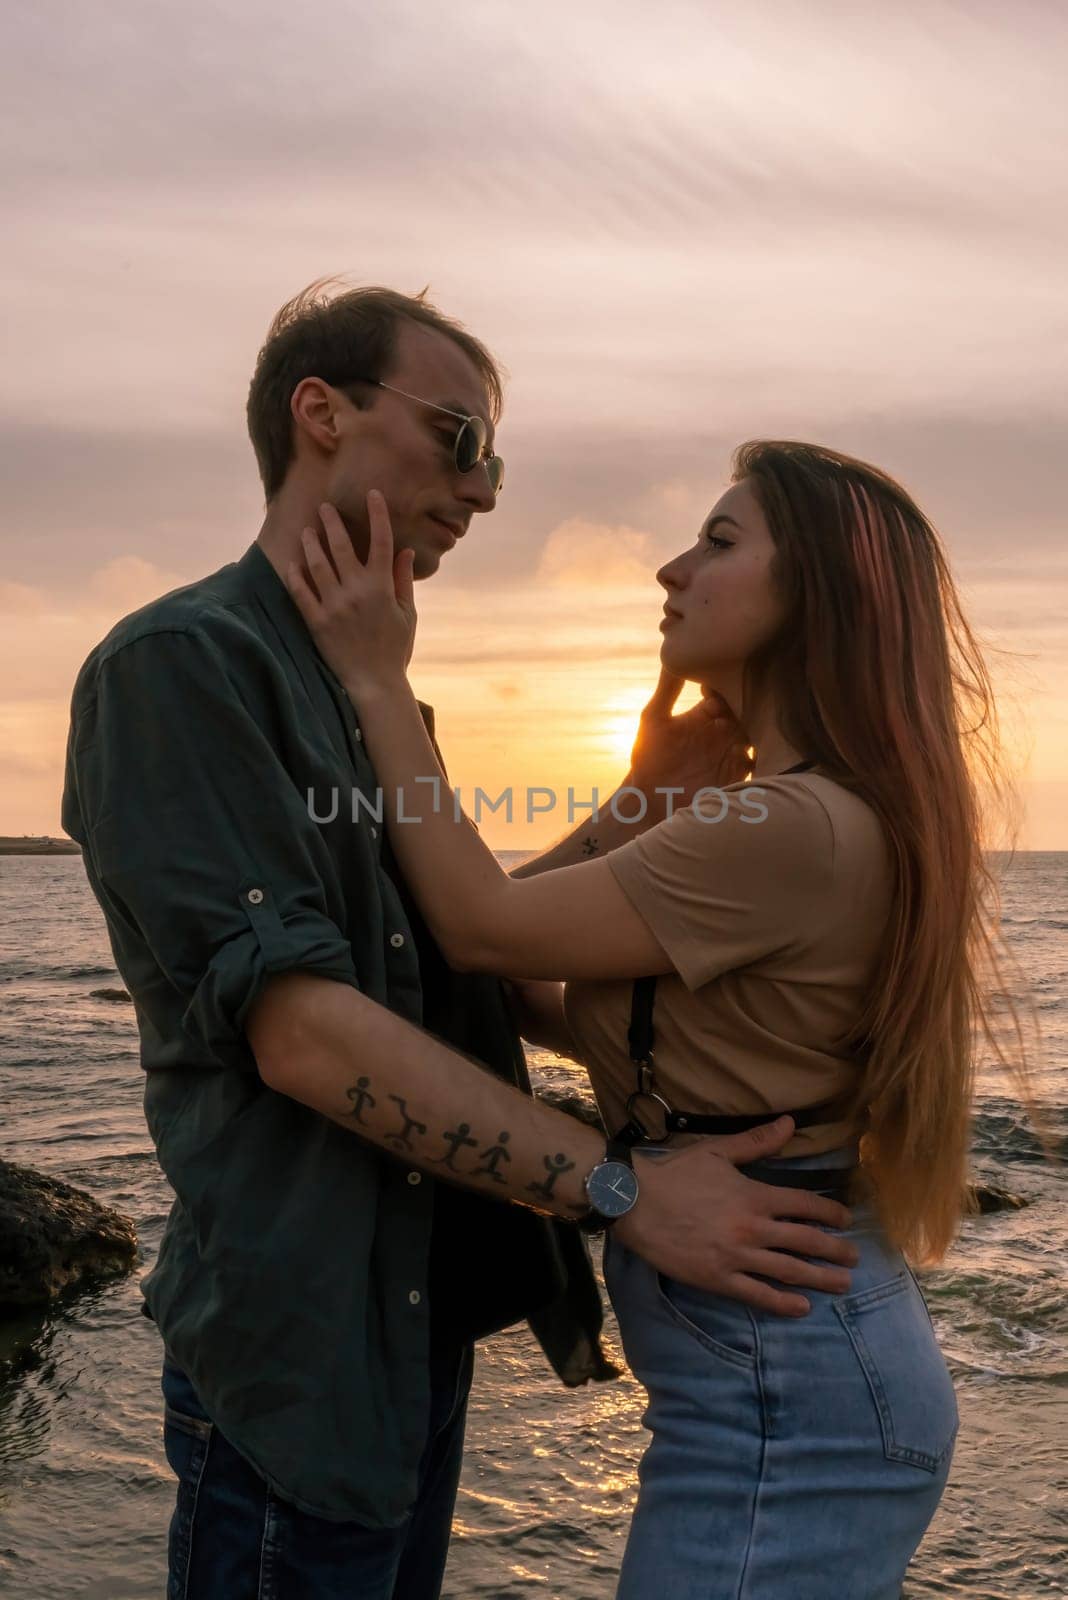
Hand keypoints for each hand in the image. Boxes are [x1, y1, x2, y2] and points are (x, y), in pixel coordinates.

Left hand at [284, 493, 416, 698]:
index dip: (377, 515)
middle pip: (341, 546)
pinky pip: (301, 593)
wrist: (374, 684)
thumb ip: (402, 580)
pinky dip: (295, 576)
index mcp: (382, 587)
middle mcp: (357, 591)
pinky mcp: (317, 622)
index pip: (381, 541)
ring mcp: (334, 606)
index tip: (372, 495)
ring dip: (310, 544)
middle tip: (324, 508)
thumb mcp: (406, 614)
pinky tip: (291, 564)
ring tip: (306, 531)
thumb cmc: (394, 650)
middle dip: (332, 522)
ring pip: (317, 564)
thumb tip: (404, 551)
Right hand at [613, 1116, 858, 1315]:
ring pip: (789, 1271)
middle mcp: (754, 1228)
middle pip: (806, 1241)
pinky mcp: (719, 1279)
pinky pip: (758, 1295)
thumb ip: (757, 1142)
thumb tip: (790, 1123)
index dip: (831, 1214)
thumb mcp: (717, 1151)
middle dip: (835, 1251)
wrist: (636, 1202)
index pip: (806, 1205)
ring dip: (820, 1279)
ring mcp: (737, 1256)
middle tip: (854, 1259)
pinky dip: (783, 1303)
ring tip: (842, 1285)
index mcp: (755, 1196)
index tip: (846, 1222)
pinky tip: (802, 1307)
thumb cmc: (675, 1173)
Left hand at [625, 668, 748, 820]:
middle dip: (754, 707)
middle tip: (749, 709)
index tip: (724, 694)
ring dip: (763, 731)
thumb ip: (667, 689)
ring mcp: (734, 752)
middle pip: (750, 711)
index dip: (731, 688)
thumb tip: (674, 654)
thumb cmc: (647, 757)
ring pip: (761, 734)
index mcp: (706, 714)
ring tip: (756, 731)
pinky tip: (761, 753)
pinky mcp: (739, 775)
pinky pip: (762, 762)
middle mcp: (724, 730)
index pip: (729, 692)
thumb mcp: (654, 719)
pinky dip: (767, 757)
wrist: (650, 799)